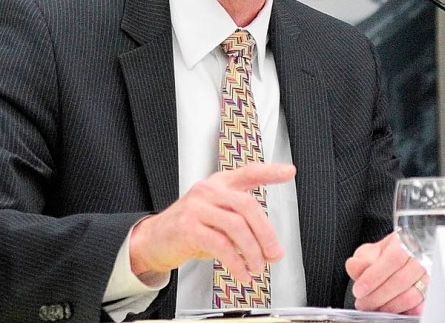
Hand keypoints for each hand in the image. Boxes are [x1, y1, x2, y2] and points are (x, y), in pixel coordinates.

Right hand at [130, 161, 294, 284]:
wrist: (155, 240)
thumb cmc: (191, 228)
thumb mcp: (218, 220)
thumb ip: (244, 228)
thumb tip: (270, 250)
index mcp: (219, 183)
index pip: (248, 171)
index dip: (270, 171)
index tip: (289, 172)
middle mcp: (209, 190)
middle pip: (247, 205)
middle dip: (266, 232)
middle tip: (275, 253)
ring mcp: (197, 206)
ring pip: (236, 226)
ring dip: (252, 252)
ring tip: (257, 268)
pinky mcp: (189, 227)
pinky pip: (221, 245)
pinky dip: (236, 263)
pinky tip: (241, 273)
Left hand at [346, 231, 428, 314]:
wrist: (397, 262)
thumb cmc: (383, 256)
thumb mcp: (368, 253)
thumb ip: (360, 260)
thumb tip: (353, 266)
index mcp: (404, 242)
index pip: (393, 258)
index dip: (374, 276)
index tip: (359, 289)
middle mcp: (419, 259)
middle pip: (401, 280)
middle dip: (378, 295)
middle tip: (362, 303)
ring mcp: (427, 277)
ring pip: (411, 296)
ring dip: (389, 306)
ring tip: (373, 307)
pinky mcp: (429, 294)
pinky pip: (420, 307)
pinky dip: (403, 312)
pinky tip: (390, 310)